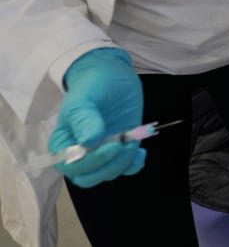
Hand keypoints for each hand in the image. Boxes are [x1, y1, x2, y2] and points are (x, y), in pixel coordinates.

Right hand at [48, 48, 145, 187]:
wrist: (112, 75)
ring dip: (123, 161)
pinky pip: (125, 167)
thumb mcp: (84, 96)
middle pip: (88, 177)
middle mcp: (80, 153)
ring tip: (133, 138)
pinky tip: (141, 151)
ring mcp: (101, 152)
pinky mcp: (120, 149)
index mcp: (63, 143)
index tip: (112, 146)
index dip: (90, 162)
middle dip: (108, 165)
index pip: (70, 166)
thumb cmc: (92, 84)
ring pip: (108, 173)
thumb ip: (83, 118)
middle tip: (125, 145)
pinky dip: (134, 165)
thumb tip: (88, 142)